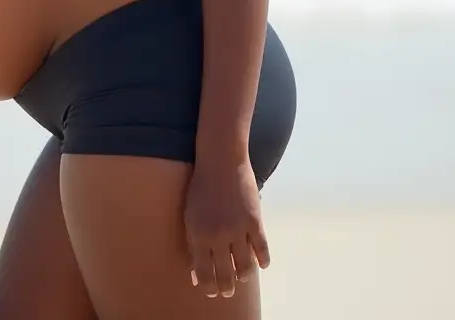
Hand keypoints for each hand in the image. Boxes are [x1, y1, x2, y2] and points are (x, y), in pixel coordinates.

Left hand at [184, 155, 269, 298]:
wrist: (220, 161)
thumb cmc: (201, 188)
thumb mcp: (190, 216)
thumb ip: (194, 245)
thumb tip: (196, 274)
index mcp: (198, 236)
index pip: (204, 274)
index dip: (209, 288)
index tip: (212, 292)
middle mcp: (218, 236)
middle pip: (226, 275)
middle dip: (227, 288)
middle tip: (228, 291)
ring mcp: (238, 229)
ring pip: (246, 267)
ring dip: (244, 276)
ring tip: (242, 277)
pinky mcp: (255, 221)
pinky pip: (262, 249)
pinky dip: (263, 260)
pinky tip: (262, 263)